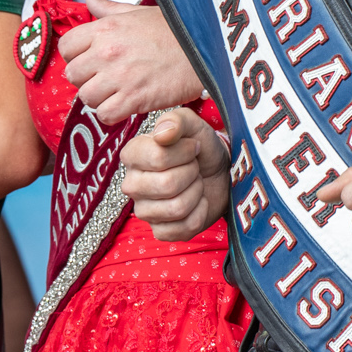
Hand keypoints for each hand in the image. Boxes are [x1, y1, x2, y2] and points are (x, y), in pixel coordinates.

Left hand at [63, 0, 204, 121]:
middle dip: (86, 79)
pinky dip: (112, 114)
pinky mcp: (134, 99)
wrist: (205, 48)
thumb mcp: (137, 11)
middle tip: (104, 79)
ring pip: (86, 97)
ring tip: (115, 93)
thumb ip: (109, 8)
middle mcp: (107, 51)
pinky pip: (105, 115)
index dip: (75, 56)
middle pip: (73, 75)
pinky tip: (125, 105)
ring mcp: (119, 76)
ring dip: (98, 99)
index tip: (90, 61)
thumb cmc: (173, 29)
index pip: (66, 47)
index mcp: (105, 28)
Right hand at [120, 107, 228, 240]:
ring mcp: (144, 210)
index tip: (192, 147)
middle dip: (191, 173)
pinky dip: (199, 214)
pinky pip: (182, 228)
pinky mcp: (160, 231)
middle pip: (167, 185)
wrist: (219, 172)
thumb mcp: (192, 124)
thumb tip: (162, 135)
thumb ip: (176, 121)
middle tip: (194, 167)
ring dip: (196, 193)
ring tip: (195, 183)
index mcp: (132, 155)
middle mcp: (132, 184)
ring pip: (176, 208)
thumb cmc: (200, 146)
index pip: (158, 158)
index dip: (184, 152)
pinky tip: (197, 202)